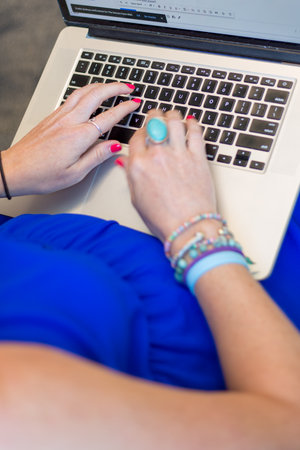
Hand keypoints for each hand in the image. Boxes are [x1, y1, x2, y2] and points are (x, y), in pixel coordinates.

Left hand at [1, 82, 139, 195]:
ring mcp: (59, 116)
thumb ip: (97, 156)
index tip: (134, 104)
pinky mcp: (52, 116)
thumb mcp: (75, 173)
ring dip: (101, 85)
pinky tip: (89, 93)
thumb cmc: (41, 174)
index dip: (124, 108)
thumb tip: (114, 146)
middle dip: (115, 88)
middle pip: (97, 95)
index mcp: (79, 137)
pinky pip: (72, 97)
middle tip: (128, 87)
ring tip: (112, 86)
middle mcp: (69, 122)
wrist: (15, 169)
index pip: (108, 117)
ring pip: (83, 91)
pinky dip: (86, 91)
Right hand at [119, 110, 216, 241]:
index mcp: (138, 166)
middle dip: (155, 116)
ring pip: (174, 121)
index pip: (136, 137)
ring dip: (173, 115)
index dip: (140, 131)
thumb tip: (125, 162)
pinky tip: (191, 122)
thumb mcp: (137, 199)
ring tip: (174, 115)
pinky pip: (195, 132)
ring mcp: (178, 154)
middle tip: (157, 115)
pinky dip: (193, 124)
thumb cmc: (163, 219)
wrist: (188, 227)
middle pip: (154, 123)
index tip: (144, 131)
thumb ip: (130, 176)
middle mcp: (157, 156)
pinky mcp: (198, 157)